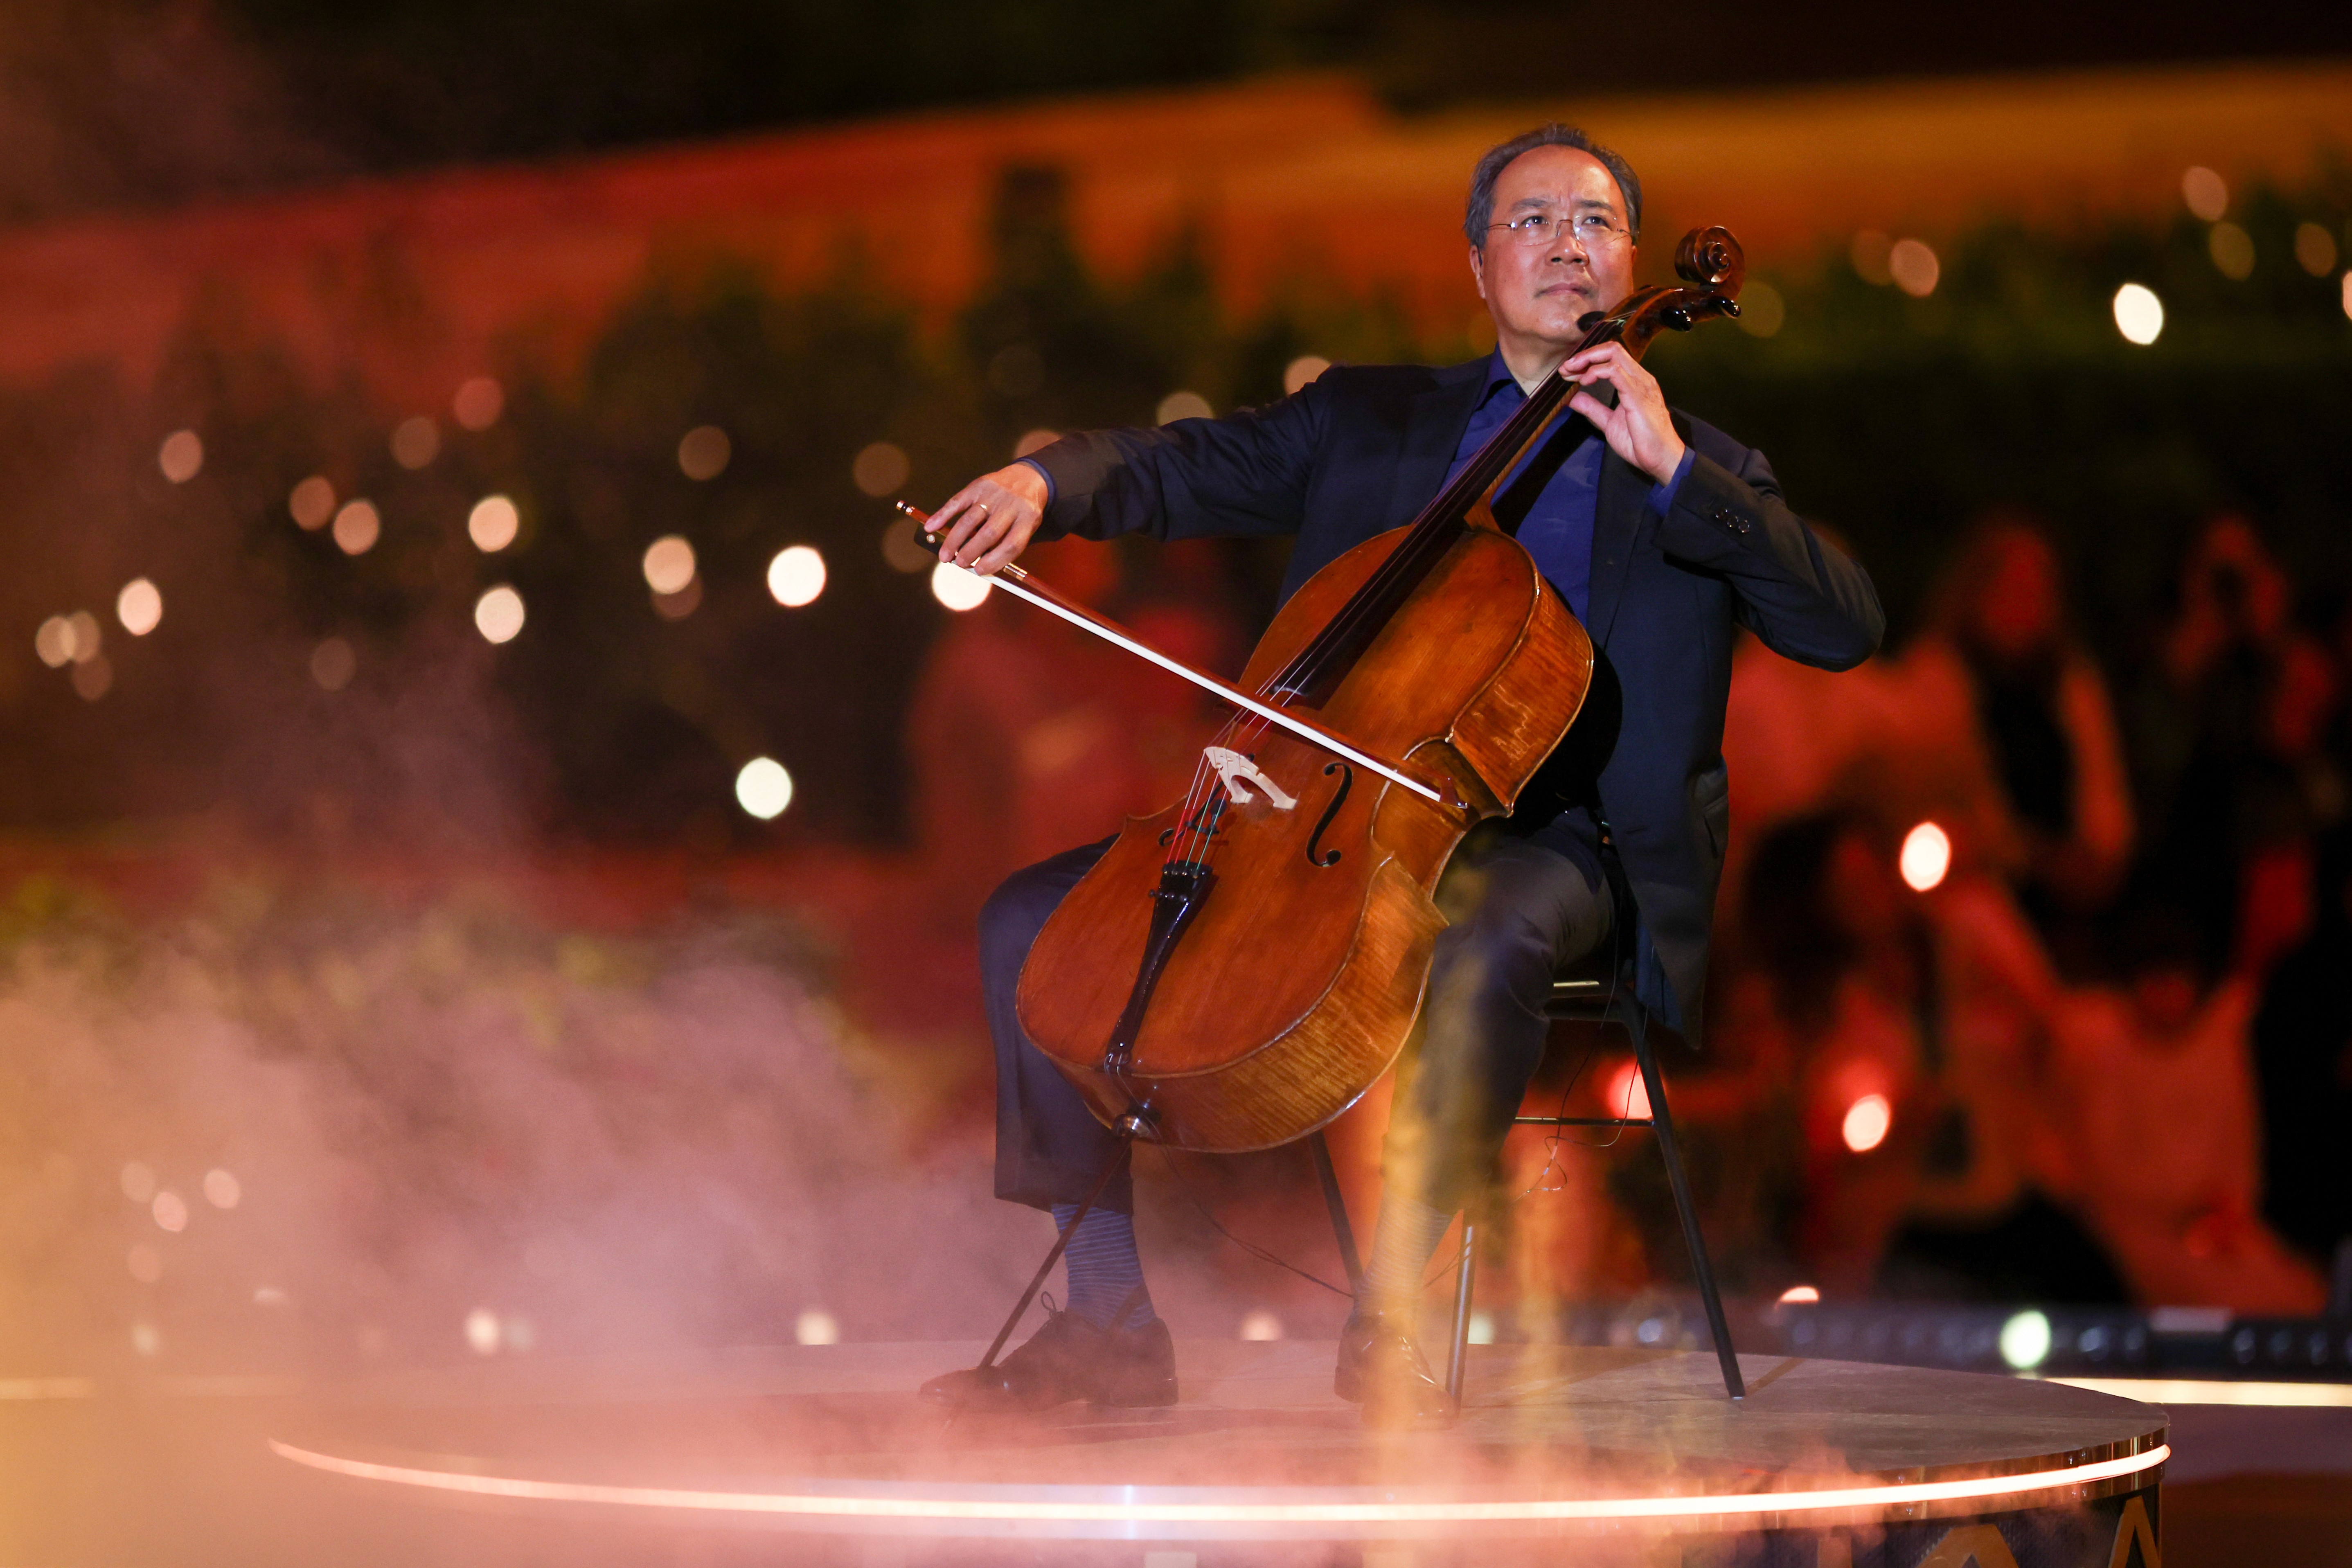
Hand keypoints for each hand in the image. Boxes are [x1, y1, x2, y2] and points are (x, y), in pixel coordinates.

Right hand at [932, 463, 1050, 573]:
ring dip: (954, 540)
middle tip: (959, 563)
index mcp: (1028, 519)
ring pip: (970, 519)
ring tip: (946, 555)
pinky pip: (957, 501)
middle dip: (971, 551)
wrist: (1028, 477)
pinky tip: (931, 526)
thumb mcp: (1026, 526)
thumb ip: (1007, 543)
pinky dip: (942, 515)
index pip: (1012, 545)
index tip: (979, 570)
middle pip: (989, 533)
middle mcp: (1011, 505)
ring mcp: (993, 494)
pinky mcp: (979, 486)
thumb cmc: (1024, 510)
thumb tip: (979, 564)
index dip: (994, 561)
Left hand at [1562, 342, 1685, 486]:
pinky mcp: (1637, 395)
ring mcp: (1640, 384)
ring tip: (1571, 373)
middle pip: (1612, 349)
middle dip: (1585, 354)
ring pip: (1613, 355)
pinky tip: (1585, 381)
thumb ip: (1593, 408)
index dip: (1588, 360)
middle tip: (1566, 367)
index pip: (1611, 357)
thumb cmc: (1641, 443)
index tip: (1569, 371)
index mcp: (1635, 382)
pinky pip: (1615, 372)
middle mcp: (1640, 378)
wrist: (1662, 458)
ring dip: (1587, 360)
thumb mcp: (1609, 422)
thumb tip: (1574, 397)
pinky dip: (1596, 372)